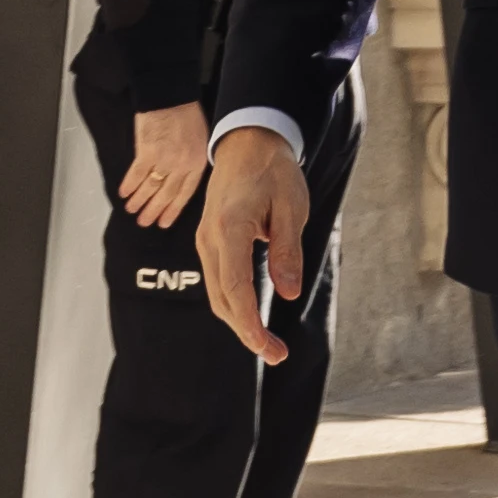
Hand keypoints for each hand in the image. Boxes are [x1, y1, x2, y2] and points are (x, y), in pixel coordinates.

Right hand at [117, 103, 213, 229]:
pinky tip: (123, 194)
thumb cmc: (186, 113)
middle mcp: (181, 165)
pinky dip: (129, 186)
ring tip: (132, 210)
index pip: (184, 194)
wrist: (171, 95)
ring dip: (140, 201)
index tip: (164, 222)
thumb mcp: (201, 140)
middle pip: (166, 195)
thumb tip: (182, 177)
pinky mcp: (147, 151)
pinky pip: (136, 174)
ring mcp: (164, 159)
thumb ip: (193, 161)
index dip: (173, 210)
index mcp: (196, 162)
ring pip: (150, 188)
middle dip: (154, 211)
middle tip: (145, 222)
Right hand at [193, 125, 311, 364]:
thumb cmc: (273, 171)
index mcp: (230, 228)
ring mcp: (205, 240)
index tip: (266, 347)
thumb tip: (289, 293)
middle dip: (246, 332)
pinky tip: (252, 315)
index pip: (235, 287)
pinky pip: (218, 280)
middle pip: (222, 298)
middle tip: (276, 354)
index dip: (249, 323)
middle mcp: (209, 238)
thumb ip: (287, 252)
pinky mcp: (209, 241)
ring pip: (217, 293)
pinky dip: (233, 303)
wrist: (247, 143)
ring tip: (268, 343)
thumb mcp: (291, 209)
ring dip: (239, 321)